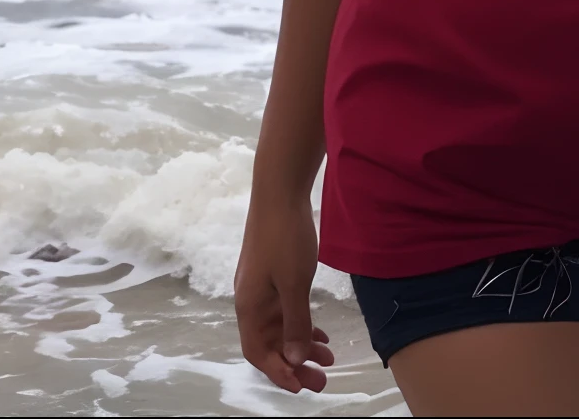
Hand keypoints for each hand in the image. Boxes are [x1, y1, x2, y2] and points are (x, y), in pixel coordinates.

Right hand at [235, 193, 335, 392]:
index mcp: (249, 307)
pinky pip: (286, 309)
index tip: (302, 387)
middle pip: (271, 343)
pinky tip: (320, 331)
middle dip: (295, 364)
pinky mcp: (274, 273)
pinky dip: (302, 322)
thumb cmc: (285, 237)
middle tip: (323, 380)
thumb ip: (295, 322)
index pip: (259, 353)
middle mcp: (251, 301)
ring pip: (281, 326)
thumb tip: (295, 360)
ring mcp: (262, 287)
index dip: (279, 373)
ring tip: (329, 358)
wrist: (279, 191)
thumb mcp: (293, 283)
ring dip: (302, 344)